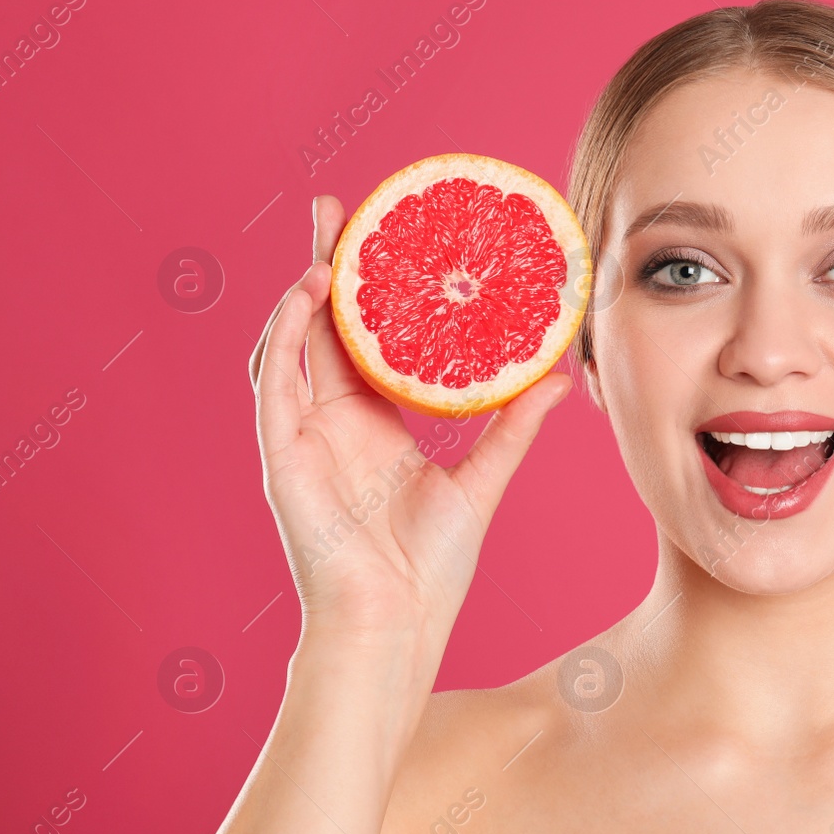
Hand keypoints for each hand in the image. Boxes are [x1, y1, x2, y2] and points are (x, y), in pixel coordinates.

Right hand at [249, 196, 571, 675]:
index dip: (370, 287)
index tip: (388, 234)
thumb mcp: (482, 481)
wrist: (397, 624)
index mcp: (374, 423)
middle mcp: (332, 422)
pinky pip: (273, 384)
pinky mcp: (282, 457)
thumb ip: (513, 427)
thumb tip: (559, 377)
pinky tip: (305, 298)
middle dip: (325, 265)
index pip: (365, 337)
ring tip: (327, 245)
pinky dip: (284, 337)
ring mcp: (302, 437)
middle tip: (338, 208)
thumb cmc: (431, 569)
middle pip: (321, 325)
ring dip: (301, 293)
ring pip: (289, 344)